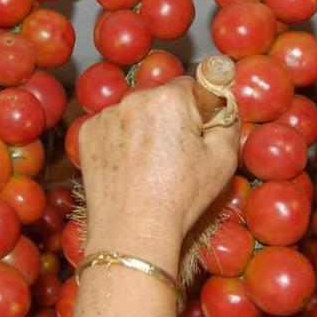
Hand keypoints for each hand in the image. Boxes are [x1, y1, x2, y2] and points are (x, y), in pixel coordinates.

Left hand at [78, 77, 238, 273]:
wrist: (133, 230)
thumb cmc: (181, 197)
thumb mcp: (223, 161)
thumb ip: (229, 124)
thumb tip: (225, 111)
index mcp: (170, 98)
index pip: (190, 86)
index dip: (198, 109)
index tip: (198, 133)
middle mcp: (134, 98)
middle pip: (159, 98)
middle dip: (169, 118)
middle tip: (175, 154)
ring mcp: (106, 116)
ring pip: (133, 112)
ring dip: (142, 127)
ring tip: (149, 164)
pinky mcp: (87, 134)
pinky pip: (110, 128)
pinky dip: (119, 141)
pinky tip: (128, 167)